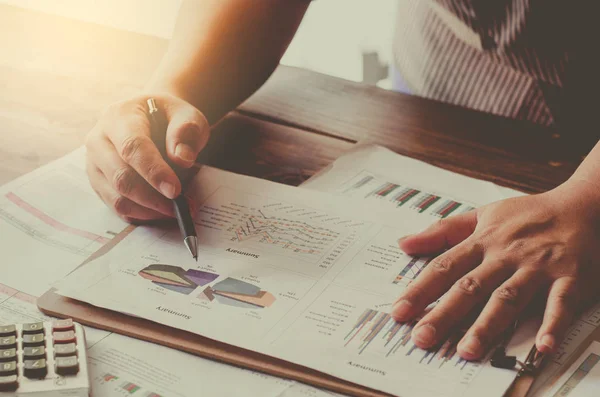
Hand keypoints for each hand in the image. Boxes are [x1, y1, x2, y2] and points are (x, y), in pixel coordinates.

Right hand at [86, 94, 208, 222]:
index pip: (132, 147)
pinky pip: (117, 207)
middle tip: (181, 206)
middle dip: (153, 198)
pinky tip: (161, 212)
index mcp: (119, 116)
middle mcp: (98, 139)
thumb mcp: (186, 115)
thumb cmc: (168, 117)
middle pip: (121, 177)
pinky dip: (141, 214)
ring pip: (116, 197)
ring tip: (175, 210)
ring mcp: (95, 163)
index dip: (154, 172)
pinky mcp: (99, 182)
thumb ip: (187, 131)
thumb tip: (182, 158)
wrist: (150, 117)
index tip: (175, 190)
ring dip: (148, 210)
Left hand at [391, 180, 599, 359]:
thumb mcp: (482, 215)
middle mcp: (506, 255)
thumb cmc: (529, 215)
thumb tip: (404, 244)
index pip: (444, 267)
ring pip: (508, 297)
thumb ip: (443, 231)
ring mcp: (538, 267)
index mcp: (483, 241)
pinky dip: (552, 324)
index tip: (399, 311)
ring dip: (488, 324)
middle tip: (422, 337)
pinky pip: (560, 303)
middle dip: (444, 313)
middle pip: (470, 287)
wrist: (585, 205)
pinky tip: (542, 346)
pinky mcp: (571, 277)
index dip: (420, 290)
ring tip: (468, 349)